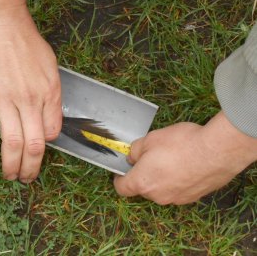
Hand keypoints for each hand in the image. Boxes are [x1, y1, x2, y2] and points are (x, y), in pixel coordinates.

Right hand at [0, 0, 61, 182]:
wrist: (0, 18)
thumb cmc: (24, 38)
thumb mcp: (49, 64)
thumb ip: (50, 91)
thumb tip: (47, 114)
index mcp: (49, 92)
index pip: (52, 132)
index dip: (45, 145)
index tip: (35, 149)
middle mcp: (30, 100)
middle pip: (34, 145)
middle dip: (31, 168)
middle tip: (25, 178)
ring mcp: (4, 99)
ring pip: (11, 144)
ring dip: (10, 167)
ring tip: (8, 177)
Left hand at [114, 111, 256, 204]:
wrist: (218, 150)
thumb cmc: (181, 143)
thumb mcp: (150, 139)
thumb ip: (135, 150)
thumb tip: (132, 157)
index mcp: (143, 182)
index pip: (122, 188)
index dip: (119, 178)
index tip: (122, 169)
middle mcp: (159, 196)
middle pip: (143, 188)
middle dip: (144, 173)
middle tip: (151, 156)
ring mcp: (178, 199)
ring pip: (162, 189)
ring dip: (162, 177)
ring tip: (172, 157)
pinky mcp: (194, 197)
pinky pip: (179, 189)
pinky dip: (178, 179)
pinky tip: (186, 163)